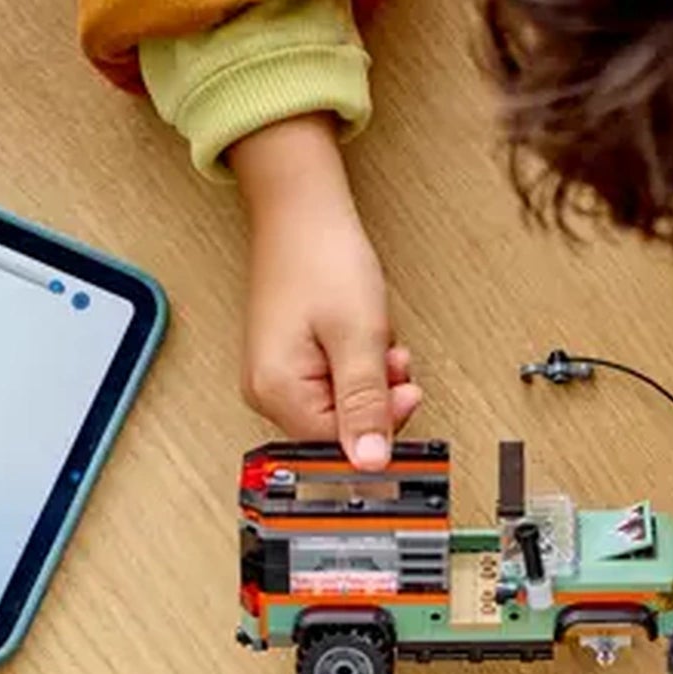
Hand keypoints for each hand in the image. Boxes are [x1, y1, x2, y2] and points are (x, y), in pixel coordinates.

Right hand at [231, 115, 420, 470]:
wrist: (302, 211)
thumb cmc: (322, 258)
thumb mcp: (359, 336)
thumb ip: (366, 404)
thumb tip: (372, 461)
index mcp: (276, 391)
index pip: (336, 448)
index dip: (379, 429)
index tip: (405, 396)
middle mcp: (267, 391)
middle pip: (337, 431)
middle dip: (376, 401)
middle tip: (392, 360)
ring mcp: (276, 378)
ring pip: (341, 408)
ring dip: (371, 382)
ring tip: (378, 341)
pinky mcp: (289, 364)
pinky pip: (334, 386)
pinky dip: (358, 368)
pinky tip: (364, 338)